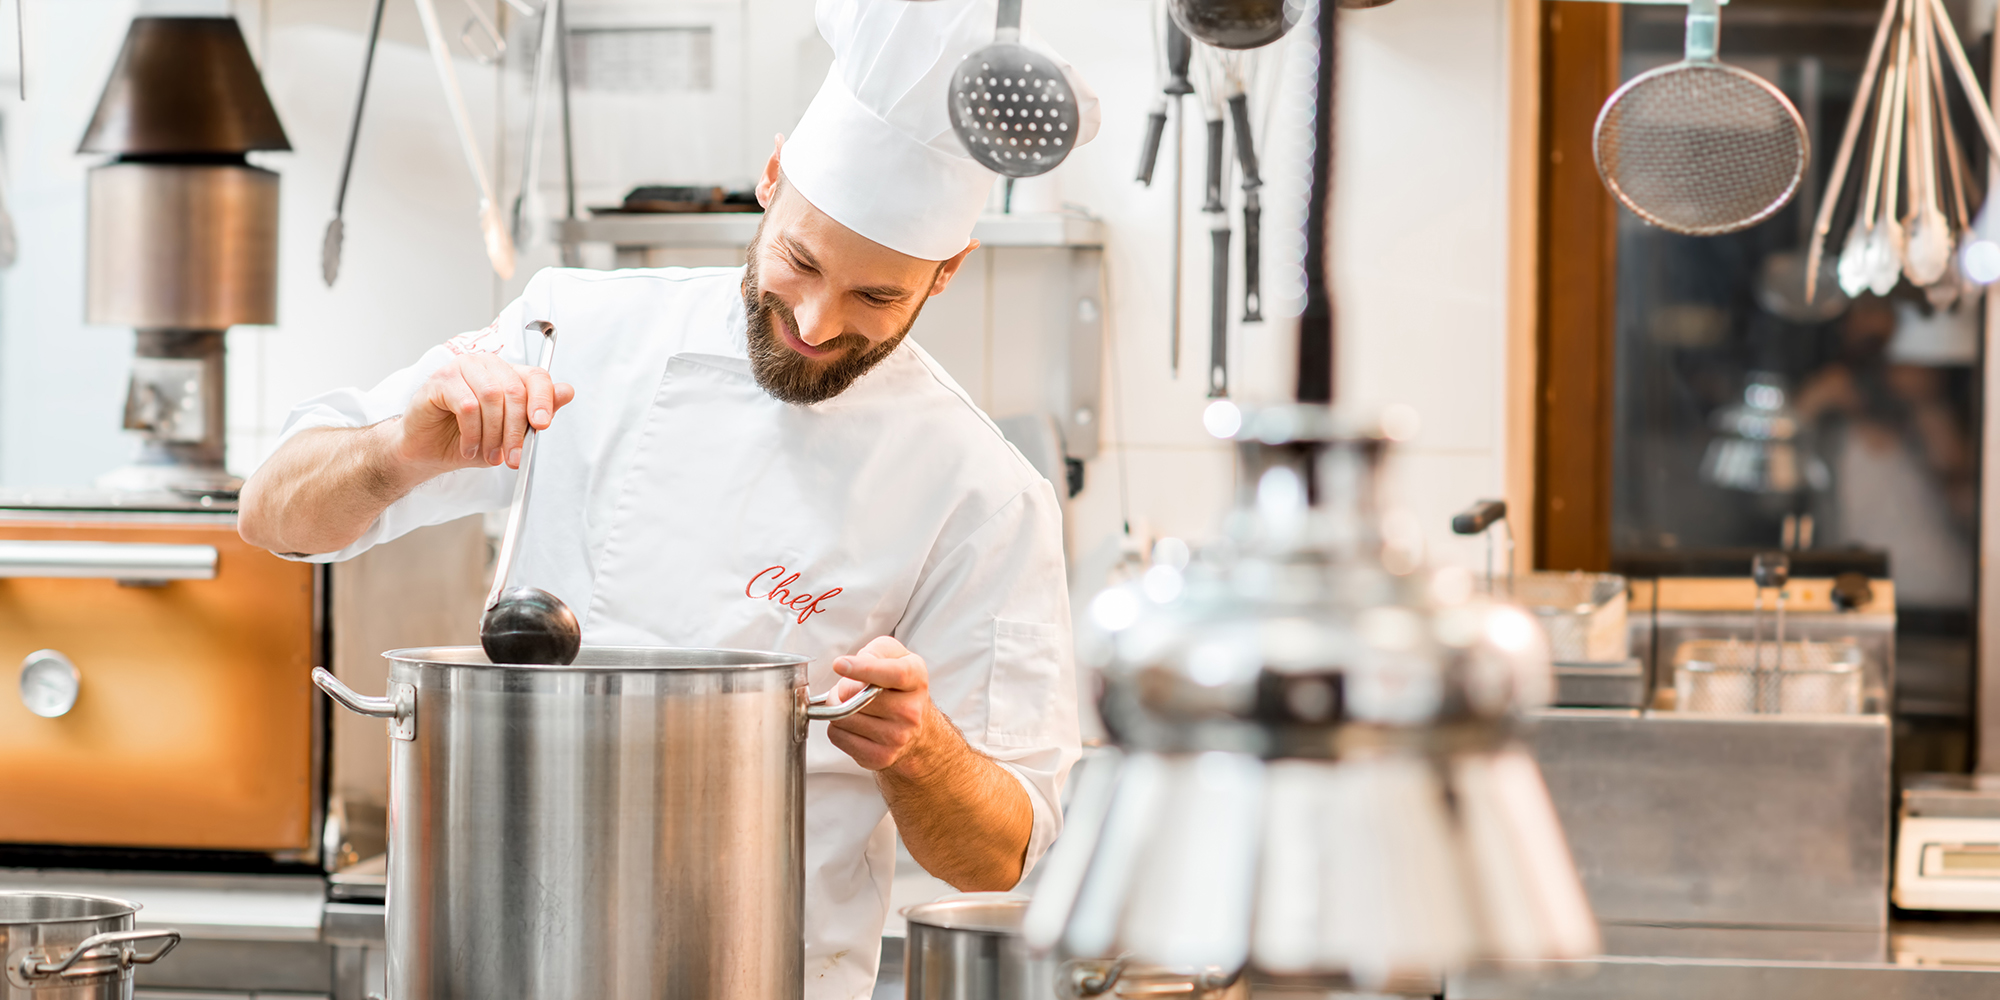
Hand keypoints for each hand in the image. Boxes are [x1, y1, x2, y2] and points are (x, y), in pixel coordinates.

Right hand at [395, 353, 574, 474]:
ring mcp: (462, 368)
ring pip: (491, 397)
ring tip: (487, 454)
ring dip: (492, 434)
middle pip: (514, 390)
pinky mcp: (440, 380)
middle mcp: (486, 365)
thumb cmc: (467, 439)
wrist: (428, 451)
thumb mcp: (508, 434)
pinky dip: (472, 432)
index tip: (542, 425)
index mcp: (507, 374)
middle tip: (512, 457)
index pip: (536, 377)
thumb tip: (567, 391)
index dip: (543, 400)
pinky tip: (469, 446)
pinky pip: (466, 405)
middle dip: (516, 430)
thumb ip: (535, 414)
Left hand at [827, 636, 934, 772]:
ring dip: (838, 709)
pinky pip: (838, 736)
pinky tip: (855, 724)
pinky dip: (838, 728)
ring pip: (842, 718)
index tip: (840, 665)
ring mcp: (897, 737)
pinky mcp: (880, 756)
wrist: (918, 728)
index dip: (863, 668)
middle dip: (842, 689)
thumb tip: (852, 664)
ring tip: (855, 706)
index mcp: (916, 679)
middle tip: (851, 688)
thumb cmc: (900, 687)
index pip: (893, 674)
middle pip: (855, 697)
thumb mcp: (895, 656)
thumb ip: (875, 651)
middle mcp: (911, 711)